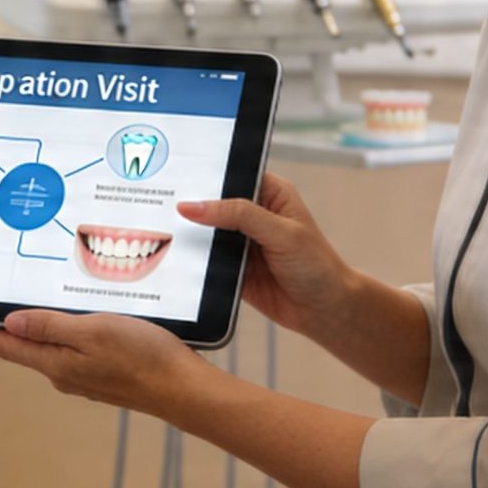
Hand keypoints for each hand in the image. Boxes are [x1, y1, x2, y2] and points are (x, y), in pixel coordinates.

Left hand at [0, 309, 214, 417]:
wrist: (183, 390)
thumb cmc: (142, 357)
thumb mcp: (92, 331)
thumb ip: (51, 326)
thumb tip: (10, 323)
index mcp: (55, 364)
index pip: (6, 346)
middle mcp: (63, 373)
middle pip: (23, 348)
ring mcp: (84, 376)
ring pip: (48, 349)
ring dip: (31, 331)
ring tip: (15, 311)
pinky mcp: (104, 374)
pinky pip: (72, 351)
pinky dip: (61, 335)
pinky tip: (67, 323)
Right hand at [178, 171, 357, 338]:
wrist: (325, 311)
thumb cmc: (318, 266)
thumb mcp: (281, 233)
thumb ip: (239, 215)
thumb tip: (195, 205)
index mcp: (270, 193)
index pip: (232, 176)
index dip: (207, 177)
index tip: (178, 178)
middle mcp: (254, 215)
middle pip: (214, 205)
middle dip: (193, 208)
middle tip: (163, 204)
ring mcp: (242, 243)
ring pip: (207, 234)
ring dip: (191, 236)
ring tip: (162, 229)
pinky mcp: (232, 268)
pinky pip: (206, 261)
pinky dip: (194, 262)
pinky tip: (177, 259)